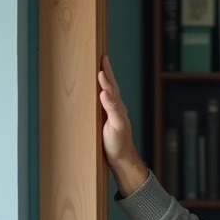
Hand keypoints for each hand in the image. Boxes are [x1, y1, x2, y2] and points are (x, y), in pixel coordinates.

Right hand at [97, 55, 147, 195]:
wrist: (121, 160)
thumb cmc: (119, 145)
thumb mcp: (116, 126)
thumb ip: (112, 109)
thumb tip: (104, 92)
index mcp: (117, 107)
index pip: (110, 86)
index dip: (106, 74)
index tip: (102, 60)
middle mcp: (115, 109)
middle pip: (110, 86)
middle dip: (107, 72)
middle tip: (103, 59)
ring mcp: (111, 115)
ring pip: (107, 94)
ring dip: (104, 82)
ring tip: (100, 71)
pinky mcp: (106, 122)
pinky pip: (103, 104)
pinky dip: (100, 95)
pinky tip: (97, 95)